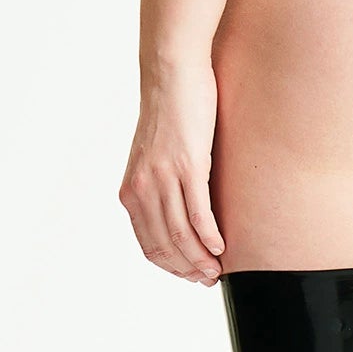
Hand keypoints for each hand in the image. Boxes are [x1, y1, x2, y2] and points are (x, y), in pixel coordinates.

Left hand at [118, 60, 225, 285]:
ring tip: (218, 269)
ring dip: (201, 259)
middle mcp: (142, 188)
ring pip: (181, 235)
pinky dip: (209, 236)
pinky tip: (220, 247)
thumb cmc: (169, 112)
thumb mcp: (154, 158)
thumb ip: (159, 188)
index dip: (173, 267)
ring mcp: (164, 177)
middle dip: (189, 270)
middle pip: (166, 246)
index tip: (192, 276)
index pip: (150, 245)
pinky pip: (197, 213)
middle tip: (210, 279)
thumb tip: (177, 217)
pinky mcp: (187, 165)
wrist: (170, 72)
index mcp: (131, 191)